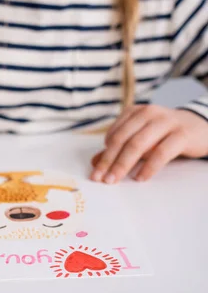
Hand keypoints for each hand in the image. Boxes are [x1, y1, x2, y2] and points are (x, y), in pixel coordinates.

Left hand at [90, 105, 207, 183]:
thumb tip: (95, 163)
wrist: (200, 126)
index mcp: (135, 112)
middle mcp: (148, 113)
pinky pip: (161, 152)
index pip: (113, 135)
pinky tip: (140, 177)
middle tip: (101, 180)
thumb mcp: (141, 139)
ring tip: (115, 180)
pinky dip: (148, 166)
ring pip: (138, 144)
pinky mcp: (182, 134)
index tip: (96, 173)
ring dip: (124, 164)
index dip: (103, 155)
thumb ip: (118, 149)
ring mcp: (165, 122)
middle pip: (122, 139)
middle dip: (109, 161)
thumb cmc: (165, 135)